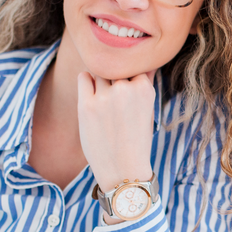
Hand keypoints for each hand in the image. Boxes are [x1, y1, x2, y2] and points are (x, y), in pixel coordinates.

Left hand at [77, 71, 155, 195]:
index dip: (130, 74)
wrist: (124, 171)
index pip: (134, 64)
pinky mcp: (87, 105)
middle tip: (115, 99)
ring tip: (105, 101)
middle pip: (116, 66)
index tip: (128, 88)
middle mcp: (126, 88)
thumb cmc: (136, 141)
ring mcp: (106, 96)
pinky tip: (92, 97)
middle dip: (115, 78)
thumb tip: (144, 61)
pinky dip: (87, 82)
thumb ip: (144, 84)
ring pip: (100, 70)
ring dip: (101, 80)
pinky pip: (83, 77)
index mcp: (145, 89)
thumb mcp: (148, 110)